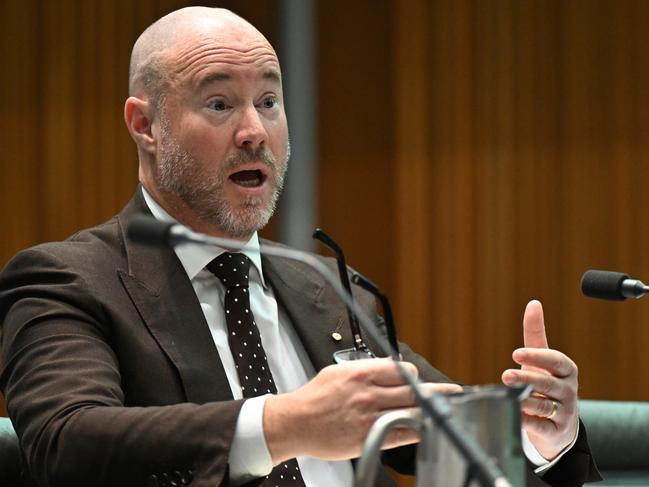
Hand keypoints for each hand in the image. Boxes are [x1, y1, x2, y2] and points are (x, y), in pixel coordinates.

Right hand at [263, 358, 461, 463]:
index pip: (402, 370)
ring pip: (411, 411)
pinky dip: (417, 430)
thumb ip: (366, 368)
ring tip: (446, 410)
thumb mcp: (339, 371)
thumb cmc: (315, 397)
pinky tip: (427, 428)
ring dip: (431, 411)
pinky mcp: (367, 437)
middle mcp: (368, 393)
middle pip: (413, 390)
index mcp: (361, 373)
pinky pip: (401, 434)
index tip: (423, 380)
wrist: (294, 422)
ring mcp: (369, 416)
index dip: (415, 375)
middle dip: (433, 392)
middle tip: (451, 393)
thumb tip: (391, 366)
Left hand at [501, 300, 578, 459]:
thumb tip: (534, 303)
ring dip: (527, 401)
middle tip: (506, 375)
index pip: (555, 361)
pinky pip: (542, 427)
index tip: (516, 353)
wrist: (559, 424)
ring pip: (545, 406)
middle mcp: (568, 390)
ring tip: (512, 396)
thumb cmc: (547, 383)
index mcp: (566, 370)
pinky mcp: (556, 432)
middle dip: (527, 379)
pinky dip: (529, 423)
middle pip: (548, 383)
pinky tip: (517, 418)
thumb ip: (535, 332)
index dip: (537, 357)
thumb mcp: (541, 358)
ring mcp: (564, 412)